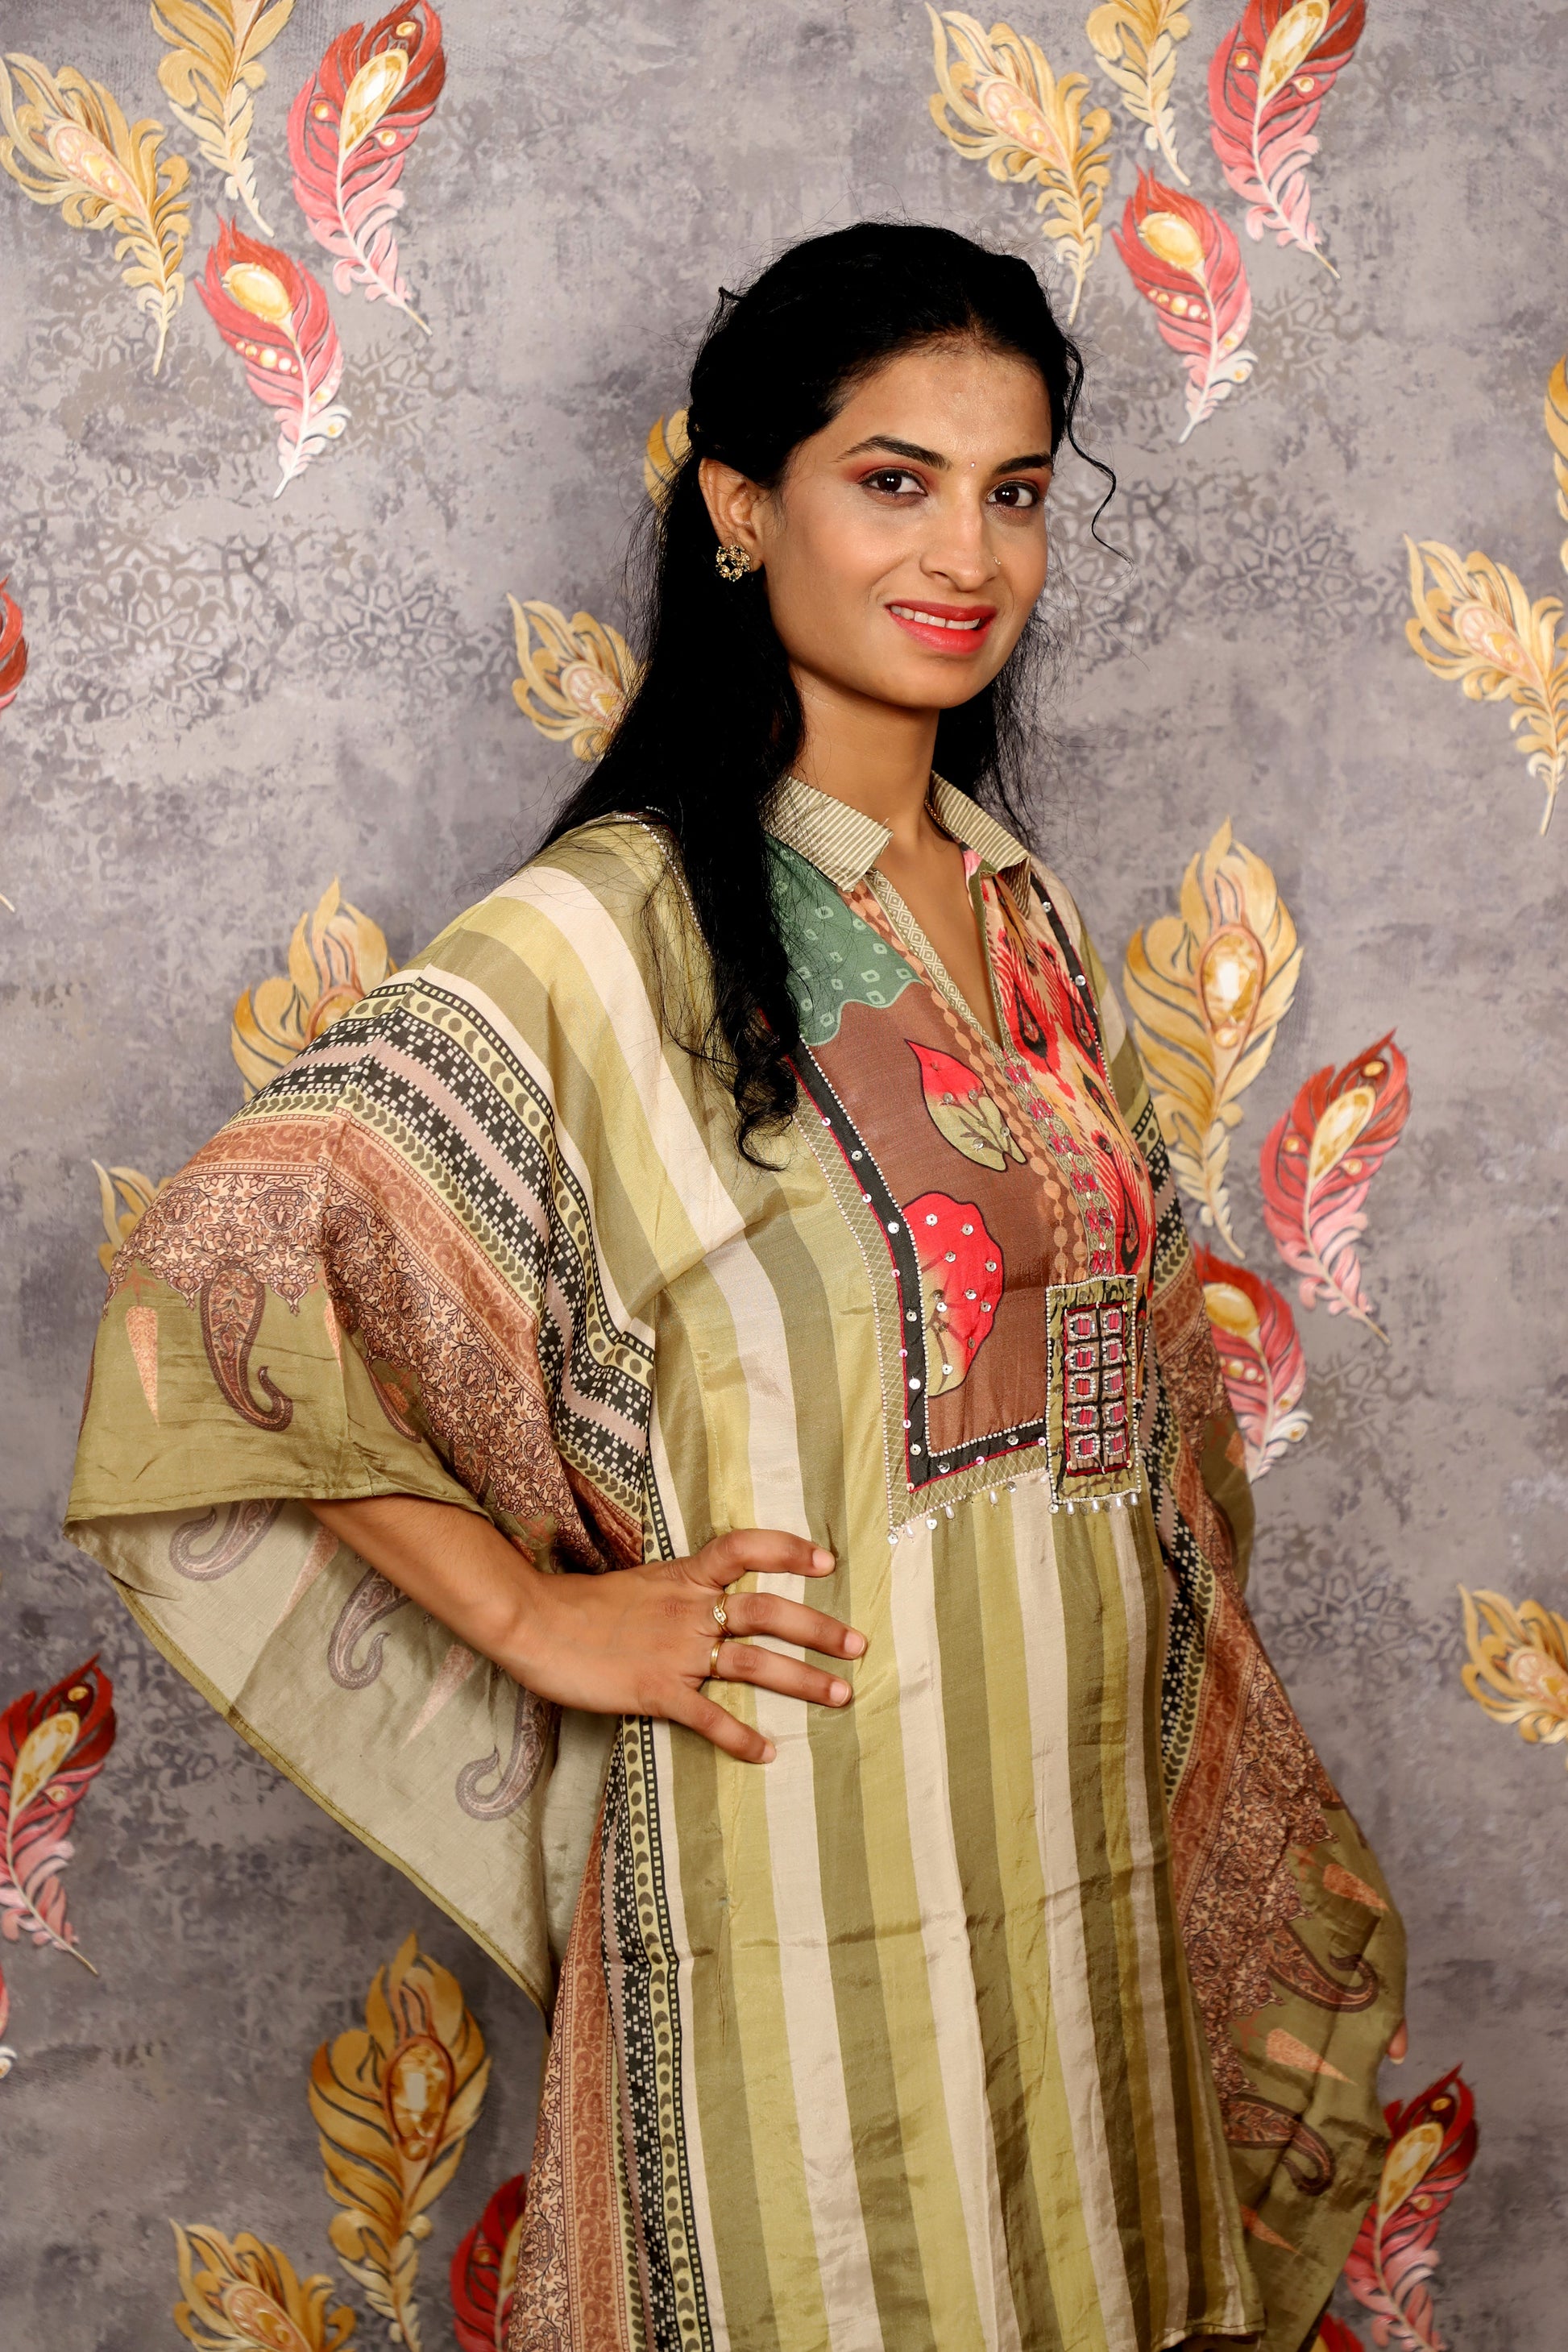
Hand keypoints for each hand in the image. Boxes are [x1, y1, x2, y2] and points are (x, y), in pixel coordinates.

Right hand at [507, 1527, 864, 1764]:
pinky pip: (708, 1718)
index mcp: (682, 1577)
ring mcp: (674, 1652)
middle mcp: (688, 1610)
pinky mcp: (655, 1691)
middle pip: (768, 1613)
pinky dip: (740, 1737)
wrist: (532, 1623)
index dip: (789, 1551)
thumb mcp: (637, 1586)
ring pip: (753, 1663)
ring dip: (803, 1680)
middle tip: (859, 1645)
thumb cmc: (578, 1607)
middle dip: (820, 1630)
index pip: (744, 1549)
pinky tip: (767, 1753)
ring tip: (840, 1694)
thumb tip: (707, 1605)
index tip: (828, 1563)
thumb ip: (674, 1595)